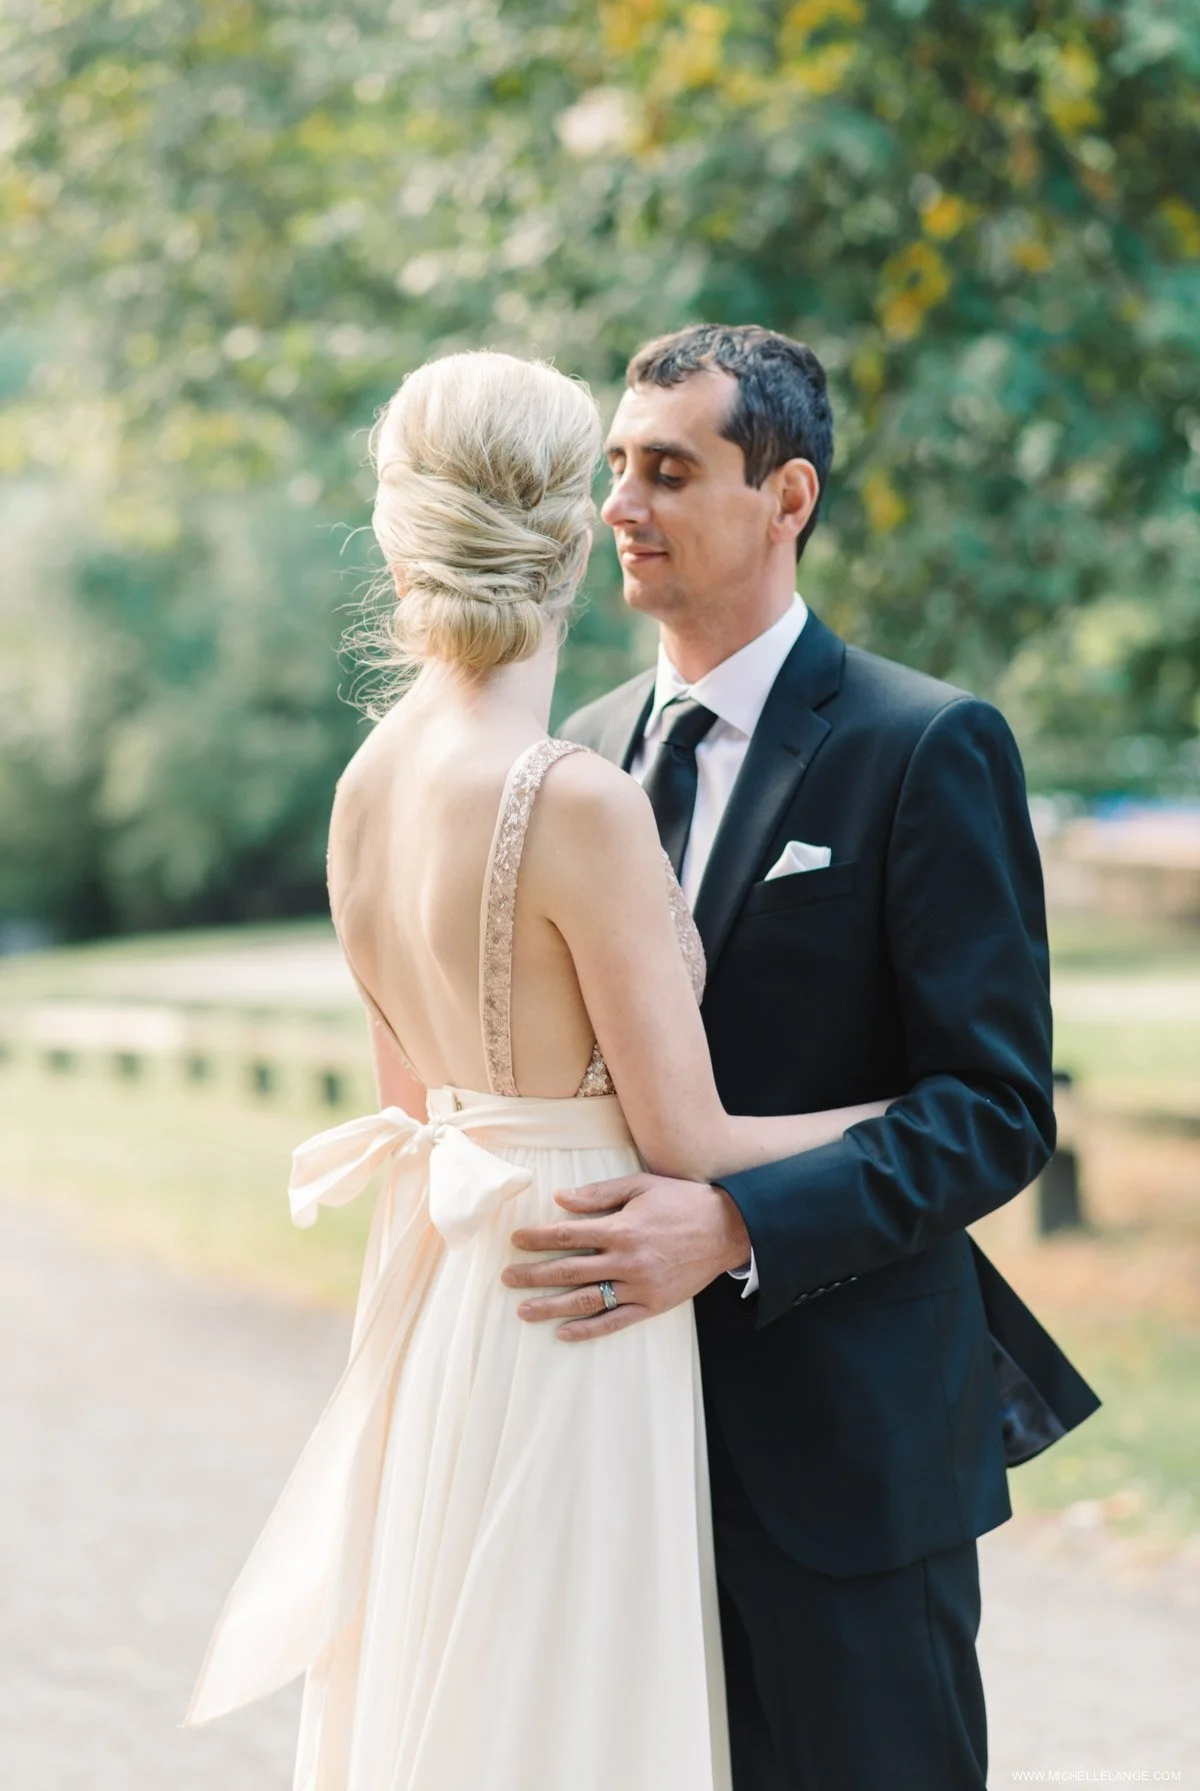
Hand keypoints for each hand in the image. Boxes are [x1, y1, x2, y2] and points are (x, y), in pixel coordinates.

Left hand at [501, 1173, 751, 1341]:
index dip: (537, 1238)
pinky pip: (615, 1321)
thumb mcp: (640, 1186)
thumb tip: (560, 1199)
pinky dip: (588, 1329)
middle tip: (506, 1278)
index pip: (567, 1235)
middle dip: (533, 1275)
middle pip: (569, 1270)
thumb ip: (599, 1195)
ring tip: (523, 1310)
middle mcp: (626, 1261)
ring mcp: (640, 1287)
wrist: (727, 1229)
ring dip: (551, 1306)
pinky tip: (563, 1332)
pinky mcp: (653, 1304)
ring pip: (587, 1300)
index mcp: (621, 1229)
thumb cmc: (682, 1202)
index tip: (514, 1240)